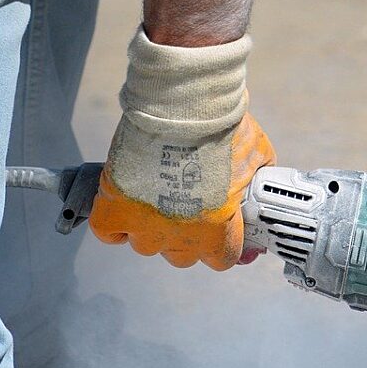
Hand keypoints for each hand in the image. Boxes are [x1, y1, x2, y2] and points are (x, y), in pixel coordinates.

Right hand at [89, 30, 274, 269]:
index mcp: (217, 232)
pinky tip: (123, 205)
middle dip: (186, 235)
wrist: (181, 107)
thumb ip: (255, 185)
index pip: (221, 260)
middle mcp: (180, 239)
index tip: (220, 228)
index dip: (221, 243)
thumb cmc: (223, 130)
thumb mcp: (257, 158)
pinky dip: (114, 223)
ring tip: (155, 194)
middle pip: (182, 256)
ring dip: (150, 226)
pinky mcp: (113, 210)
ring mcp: (144, 228)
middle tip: (186, 203)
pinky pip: (109, 233)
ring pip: (145, 245)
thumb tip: (256, 196)